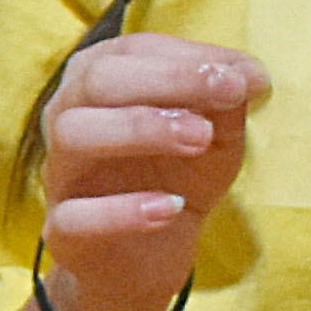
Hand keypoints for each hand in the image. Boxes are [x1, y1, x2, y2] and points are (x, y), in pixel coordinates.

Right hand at [25, 32, 263, 310]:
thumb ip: (227, 100)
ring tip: (199, 138)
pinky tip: (170, 208)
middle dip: (165, 80)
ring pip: (74, 135)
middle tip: (227, 94)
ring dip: (140, 128)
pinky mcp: (63, 232)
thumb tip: (249, 75)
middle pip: (95, 80)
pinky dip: (121, 211)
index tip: (242, 77)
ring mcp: (61, 176)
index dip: (186, 58)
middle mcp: (69, 119)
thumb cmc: (177, 179)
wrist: (149, 258)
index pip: (131, 52)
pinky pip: (74, 216)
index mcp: (100, 84)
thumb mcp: (215, 134)